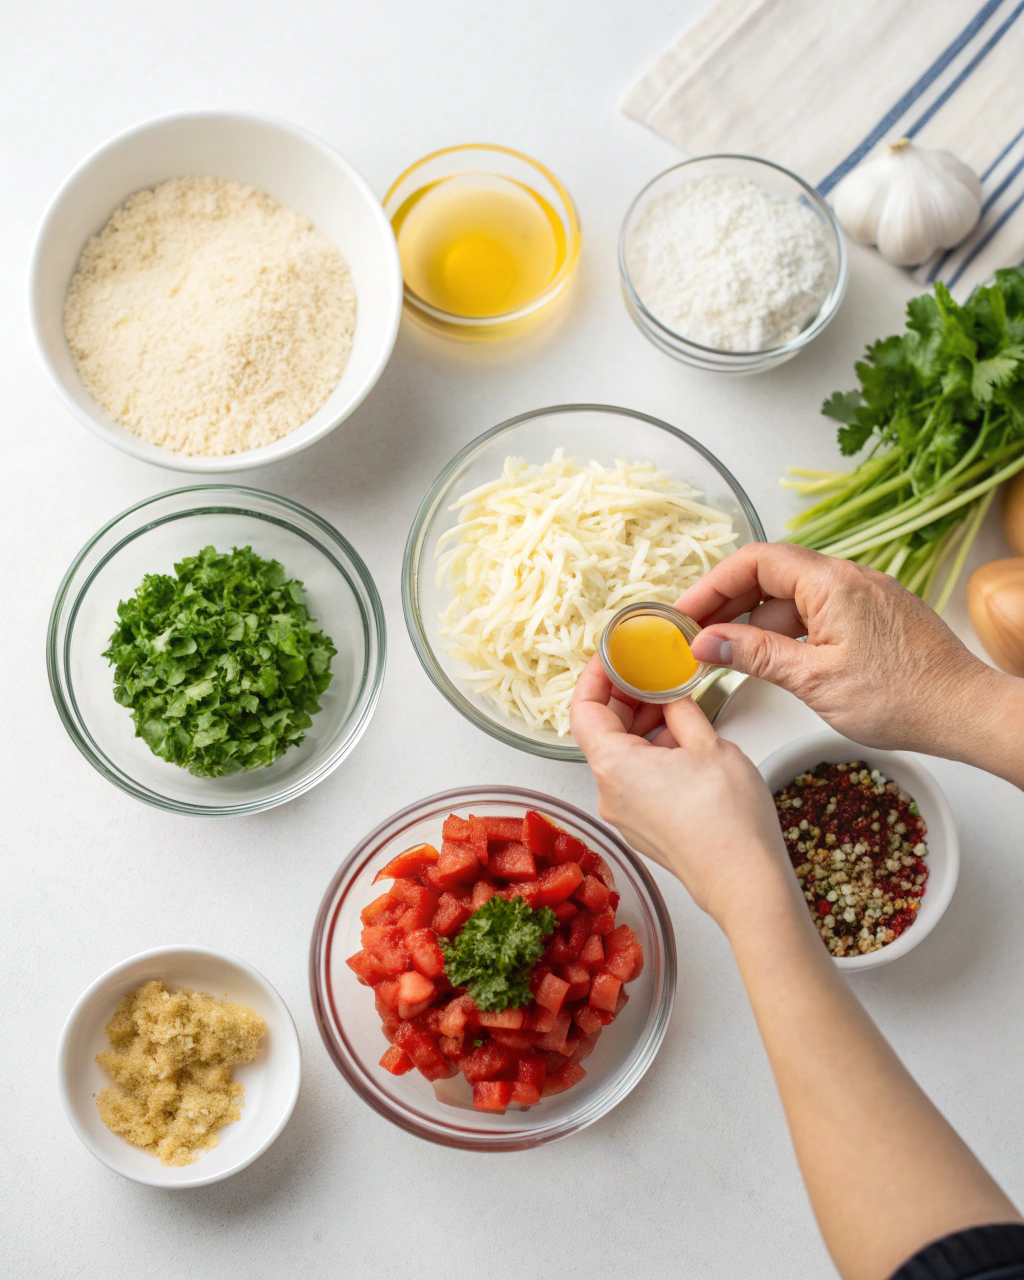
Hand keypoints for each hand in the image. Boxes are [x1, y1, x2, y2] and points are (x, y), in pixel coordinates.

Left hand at [570, 657, 803, 931]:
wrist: (744, 882)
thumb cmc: (728, 823)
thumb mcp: (708, 744)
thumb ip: (681, 711)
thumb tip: (670, 697)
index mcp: (614, 766)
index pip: (583, 708)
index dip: (594, 676)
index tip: (611, 656)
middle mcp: (609, 792)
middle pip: (601, 731)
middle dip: (624, 697)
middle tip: (650, 671)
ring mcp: (625, 814)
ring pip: (621, 755)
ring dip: (642, 725)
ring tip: (674, 701)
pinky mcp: (643, 828)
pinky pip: (636, 779)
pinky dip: (651, 752)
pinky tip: (681, 738)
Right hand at [677, 542, 1000, 756]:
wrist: (965, 711)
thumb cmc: (903, 698)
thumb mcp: (814, 681)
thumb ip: (756, 656)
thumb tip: (708, 642)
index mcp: (832, 584)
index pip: (756, 561)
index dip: (712, 584)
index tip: (685, 612)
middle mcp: (849, 579)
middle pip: (772, 573)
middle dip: (728, 601)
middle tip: (696, 634)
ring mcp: (864, 595)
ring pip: (794, 596)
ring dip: (756, 620)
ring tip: (727, 653)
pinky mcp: (874, 616)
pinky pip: (817, 610)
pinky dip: (786, 629)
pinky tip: (770, 657)